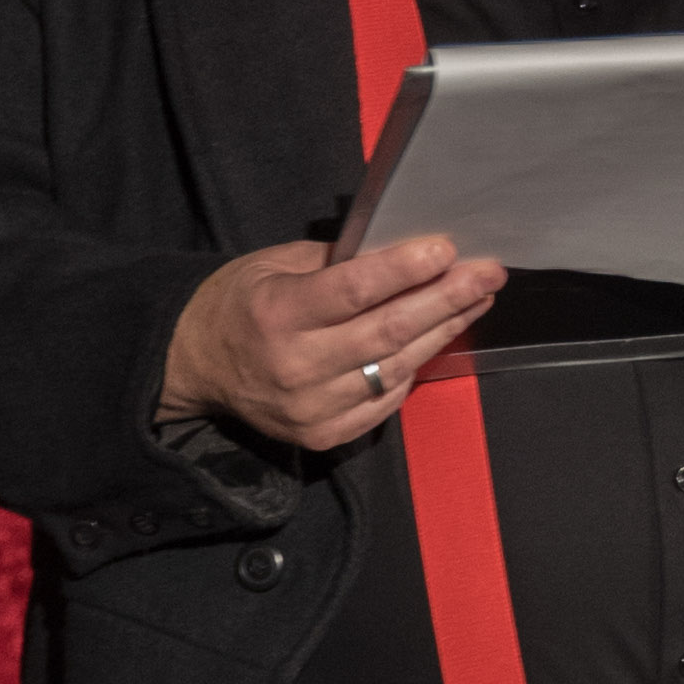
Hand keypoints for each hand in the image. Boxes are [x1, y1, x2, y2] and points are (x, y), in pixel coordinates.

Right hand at [157, 235, 504, 450]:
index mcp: (277, 314)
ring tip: (478, 297)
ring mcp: (310, 408)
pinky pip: (386, 400)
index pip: (353, 291)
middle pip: (388, 331)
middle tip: (489, 272)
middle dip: (447, 298)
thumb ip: (335, 260)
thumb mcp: (273, 264)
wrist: (195, 368)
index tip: (448, 248)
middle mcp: (295, 366)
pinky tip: (440, 335)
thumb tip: (402, 248)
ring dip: (444, 329)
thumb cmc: (241, 303)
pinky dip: (416, 366)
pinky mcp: (323, 435)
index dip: (405, 270)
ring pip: (396, 367)